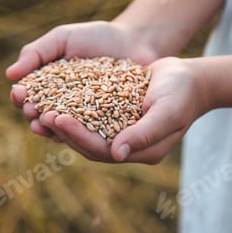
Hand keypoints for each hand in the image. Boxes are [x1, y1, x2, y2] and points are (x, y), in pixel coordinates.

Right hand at [6, 21, 159, 141]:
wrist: (133, 41)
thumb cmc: (95, 37)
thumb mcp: (62, 38)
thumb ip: (36, 53)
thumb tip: (9, 75)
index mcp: (48, 87)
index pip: (28, 96)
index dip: (21, 97)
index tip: (19, 94)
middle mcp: (62, 105)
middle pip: (42, 115)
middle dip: (34, 114)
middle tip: (32, 112)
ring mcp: (83, 117)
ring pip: (62, 127)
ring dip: (52, 128)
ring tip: (47, 124)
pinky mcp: (104, 125)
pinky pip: (89, 131)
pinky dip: (80, 132)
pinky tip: (74, 131)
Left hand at [37, 57, 210, 163]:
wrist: (190, 78)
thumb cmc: (183, 94)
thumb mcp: (168, 112)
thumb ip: (144, 134)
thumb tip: (116, 154)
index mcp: (140, 151)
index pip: (101, 148)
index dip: (77, 135)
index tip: (56, 118)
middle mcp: (127, 145)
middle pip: (88, 143)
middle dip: (64, 130)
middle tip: (40, 114)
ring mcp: (121, 130)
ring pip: (86, 131)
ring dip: (64, 121)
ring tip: (42, 107)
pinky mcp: (116, 114)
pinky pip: (90, 115)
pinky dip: (73, 108)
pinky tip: (56, 97)